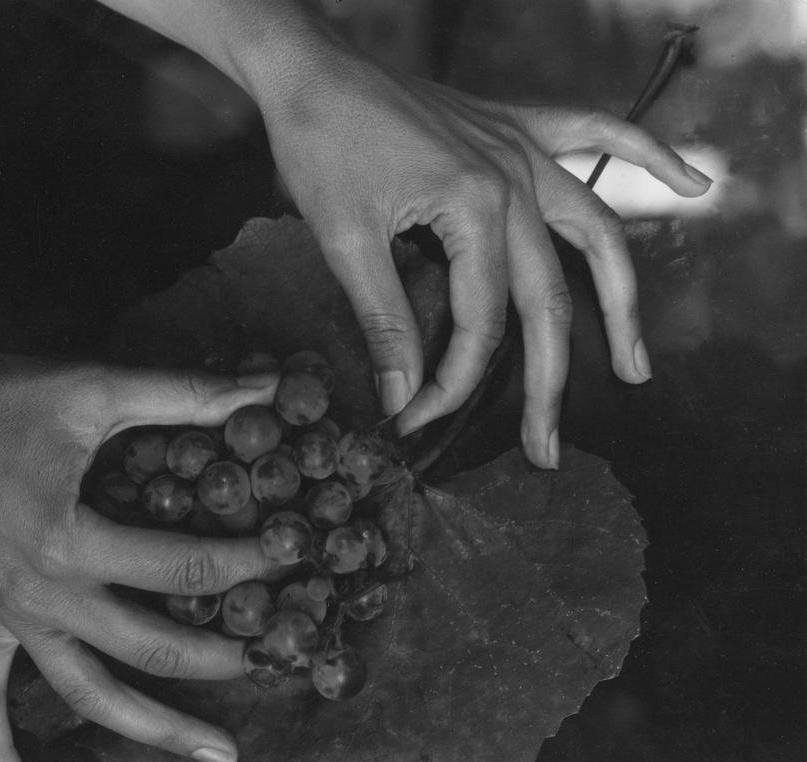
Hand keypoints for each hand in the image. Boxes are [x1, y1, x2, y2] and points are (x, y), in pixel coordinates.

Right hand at [0, 355, 280, 761]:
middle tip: (280, 660)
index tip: (293, 559)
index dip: (247, 565)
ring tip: (218, 756)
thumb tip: (269, 385)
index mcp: (70, 541)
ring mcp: (9, 617)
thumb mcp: (93, 388)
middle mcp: (41, 595)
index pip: (181, 570)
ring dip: (154, 727)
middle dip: (223, 657)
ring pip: (87, 694)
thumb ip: (184, 394)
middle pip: (149, 648)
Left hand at [261, 44, 711, 465]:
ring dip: (621, 302)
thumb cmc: (321, 145)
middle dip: (548, 384)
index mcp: (477, 209)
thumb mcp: (344, 240)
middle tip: (544, 450)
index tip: (414, 419)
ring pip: (596, 233)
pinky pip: (599, 135)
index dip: (450, 384)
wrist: (311, 67)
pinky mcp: (516, 128)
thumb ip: (384, 321)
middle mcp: (516, 181)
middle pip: (549, 300)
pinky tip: (693, 182)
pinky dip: (649, 154)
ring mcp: (523, 151)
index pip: (481, 325)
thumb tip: (402, 399)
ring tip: (633, 367)